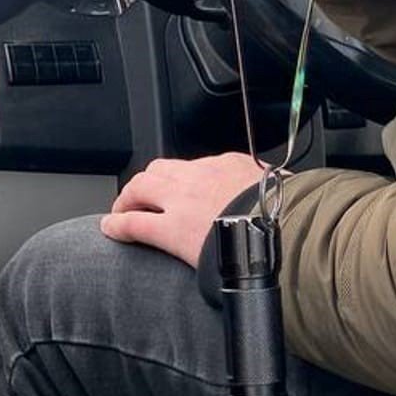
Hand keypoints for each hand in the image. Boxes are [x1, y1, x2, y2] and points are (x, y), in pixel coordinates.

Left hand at [100, 153, 266, 265]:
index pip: (192, 166)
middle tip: (140, 198)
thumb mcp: (277, 187)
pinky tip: (111, 229)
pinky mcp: (171, 230)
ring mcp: (181, 201)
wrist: (281, 228)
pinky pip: (134, 223)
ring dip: (129, 198)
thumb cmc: (285, 212)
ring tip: (123, 211)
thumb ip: (263, 188)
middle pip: (159, 170)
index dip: (177, 178)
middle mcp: (198, 176)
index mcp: (226, 165)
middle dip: (146, 184)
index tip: (176, 189)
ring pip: (141, 188)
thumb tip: (274, 191)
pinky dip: (118, 225)